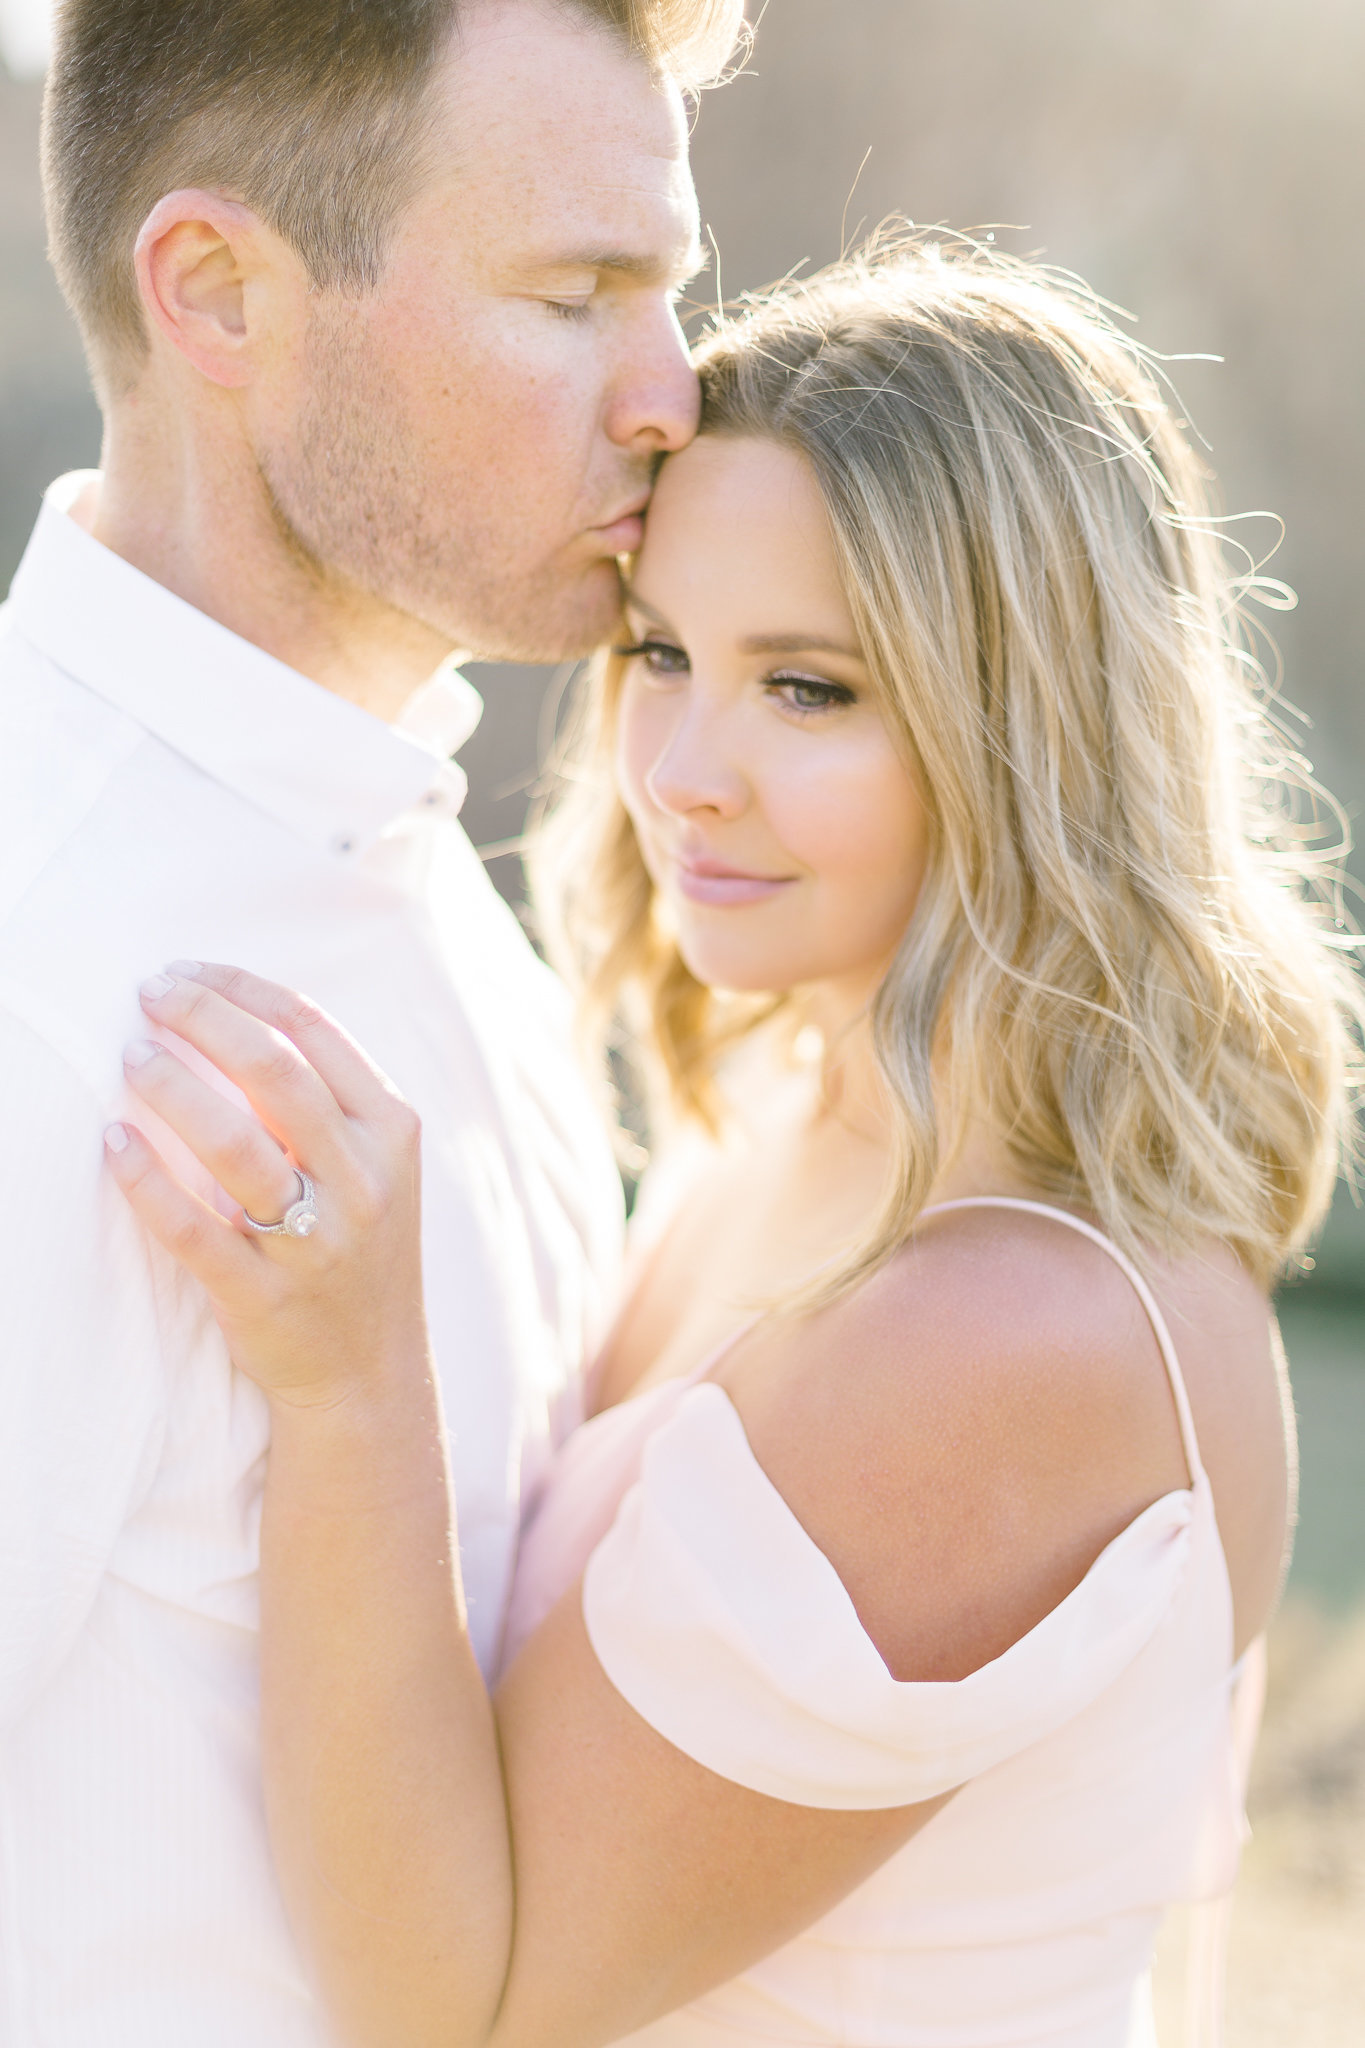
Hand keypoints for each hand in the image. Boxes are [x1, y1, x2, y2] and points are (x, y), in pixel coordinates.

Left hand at [106, 964, 429, 1409]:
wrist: (369, 1376)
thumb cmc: (356, 1250)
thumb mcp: (373, 1167)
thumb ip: (324, 1101)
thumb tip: (231, 1017)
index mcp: (391, 1132)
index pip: (313, 1032)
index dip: (241, 990)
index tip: (185, 972)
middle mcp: (362, 1181)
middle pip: (275, 1074)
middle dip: (204, 1019)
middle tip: (148, 996)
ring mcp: (315, 1242)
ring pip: (235, 1146)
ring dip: (174, 1089)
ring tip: (131, 1056)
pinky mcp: (263, 1296)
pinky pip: (194, 1228)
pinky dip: (147, 1180)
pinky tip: (113, 1144)